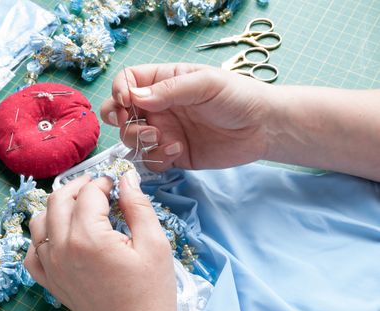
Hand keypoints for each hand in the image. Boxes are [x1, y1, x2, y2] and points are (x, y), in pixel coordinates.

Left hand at [24, 173, 183, 310]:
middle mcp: (62, 249)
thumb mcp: (155, 244)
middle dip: (79, 186)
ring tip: (80, 207)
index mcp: (88, 237)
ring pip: (39, 221)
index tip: (116, 182)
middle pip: (58, 200)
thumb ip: (138, 206)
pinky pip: (32, 252)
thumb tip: (127, 178)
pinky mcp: (50, 282)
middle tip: (98, 187)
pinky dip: (41, 237)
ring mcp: (51, 267)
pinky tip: (59, 235)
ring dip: (57, 207)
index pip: (88, 193)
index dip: (104, 181)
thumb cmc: (151, 292)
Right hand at [100, 63, 274, 171]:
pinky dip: (156, 157)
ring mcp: (164, 131)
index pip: (127, 81)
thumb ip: (169, 89)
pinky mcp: (173, 155)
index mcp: (163, 82)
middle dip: (118, 118)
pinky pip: (151, 159)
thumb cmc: (238, 96)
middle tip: (129, 123)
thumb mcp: (205, 83)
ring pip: (130, 138)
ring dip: (137, 139)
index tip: (126, 102)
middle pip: (120, 111)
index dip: (119, 91)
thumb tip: (134, 97)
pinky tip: (178, 150)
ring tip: (159, 137)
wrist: (263, 128)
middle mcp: (159, 107)